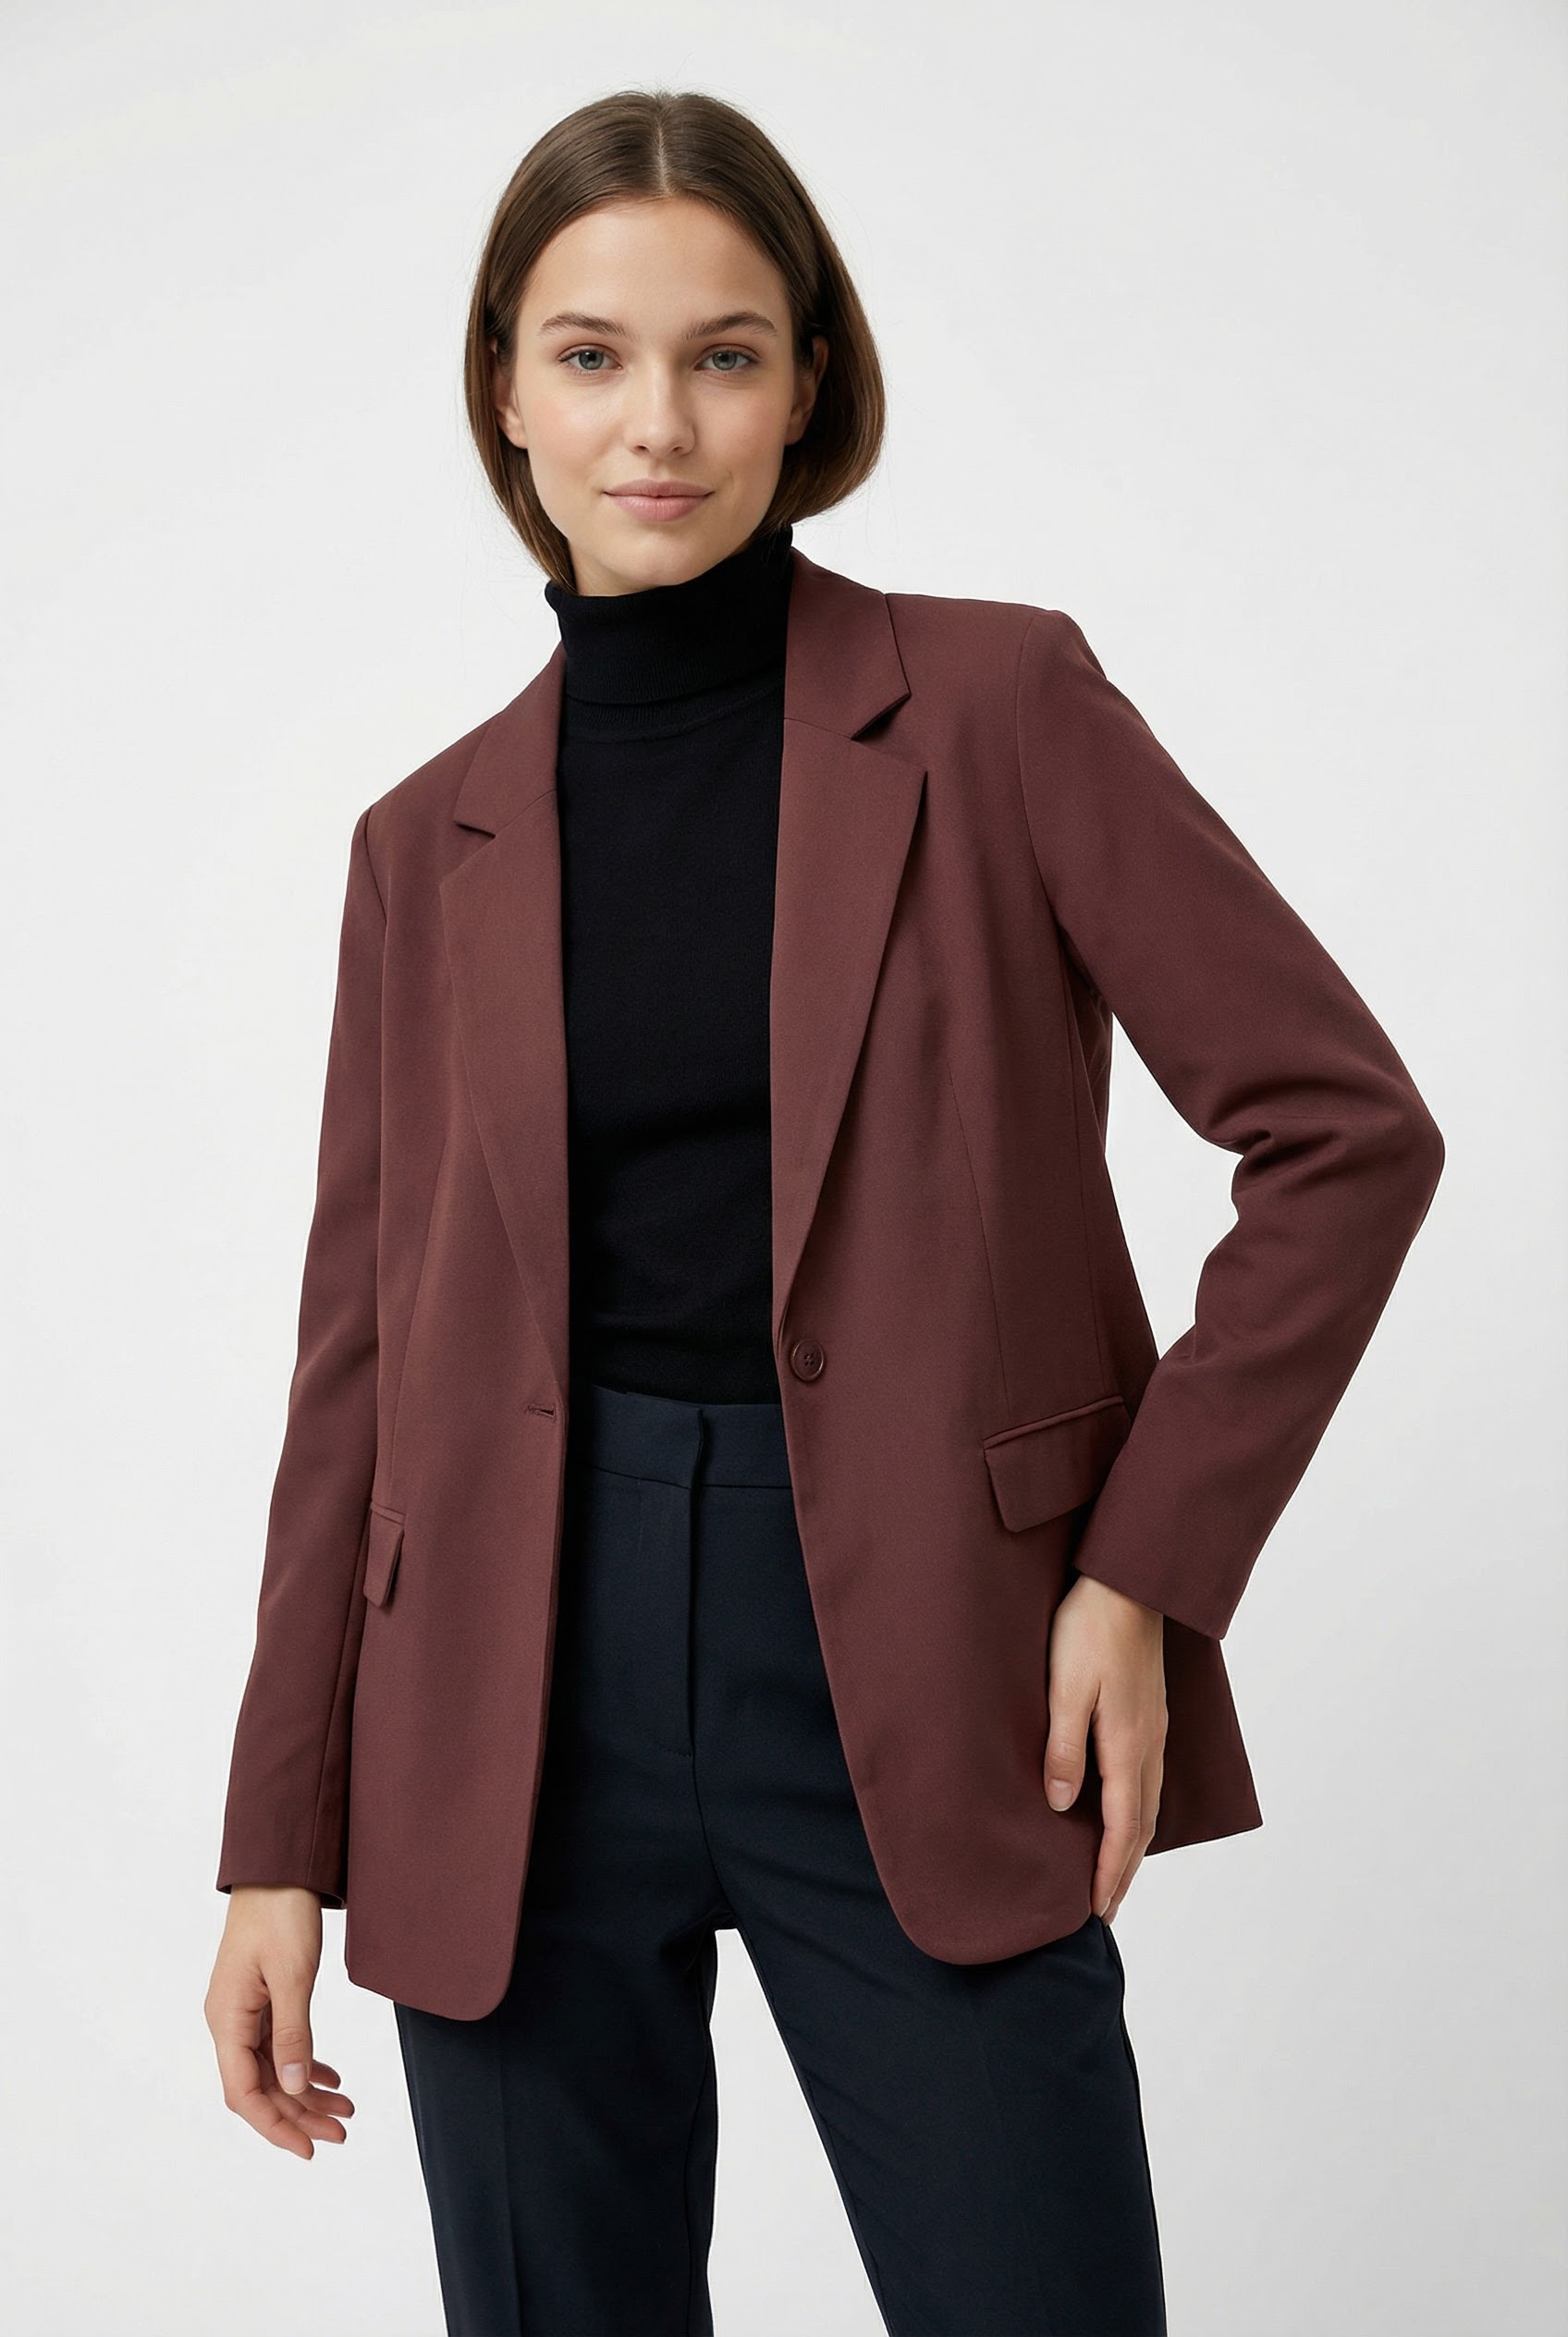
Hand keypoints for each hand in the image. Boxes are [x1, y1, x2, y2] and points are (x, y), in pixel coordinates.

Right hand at [205, 1886, 354, 2158]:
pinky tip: (331, 2077)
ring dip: (306, 2093)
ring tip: (346, 2109)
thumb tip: (296, 2088)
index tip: (310, 2149)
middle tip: (343, 2132)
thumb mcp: (293, 1975)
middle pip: (261, 2087)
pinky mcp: (261, 1999)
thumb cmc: (280, 1913)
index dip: (276, 2126)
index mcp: (227, 2019)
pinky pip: (279, 2046)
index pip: (245, 2093)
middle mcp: (229, 2021)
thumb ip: (294, 2034)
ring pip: (274, 2069)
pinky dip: (305, 2064)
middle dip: (300, 2115)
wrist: (279, 1866)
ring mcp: (244, 2011)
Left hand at [1043, 1574, 1166, 1923]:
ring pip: (1149, 1804)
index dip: (1109, 1871)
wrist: (1125, 1584)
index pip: (1123, 1828)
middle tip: (1105, 1908)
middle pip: (1141, 1826)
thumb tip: (1062, 1806)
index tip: (1095, 1909)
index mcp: (1127, 1746)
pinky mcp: (1149, 1713)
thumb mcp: (1064, 1689)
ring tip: (1115, 1872)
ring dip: (1133, 1845)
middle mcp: (1148, 1745)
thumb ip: (1064, 1749)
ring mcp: (1153, 1729)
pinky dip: (1138, 1812)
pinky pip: (1148, 1779)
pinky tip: (1126, 1811)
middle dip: (1123, 1870)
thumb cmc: (1088, 1630)